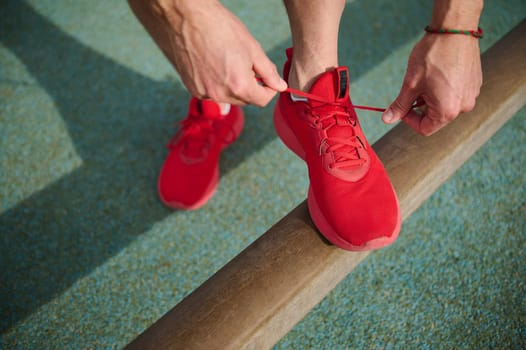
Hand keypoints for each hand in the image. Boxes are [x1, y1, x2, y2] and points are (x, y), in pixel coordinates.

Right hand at [128, 0, 286, 105]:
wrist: (188, 18)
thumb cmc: (222, 28)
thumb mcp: (252, 48)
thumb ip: (268, 72)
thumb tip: (280, 87)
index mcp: (239, 86)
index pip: (262, 100)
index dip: (270, 90)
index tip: (268, 79)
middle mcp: (221, 95)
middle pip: (246, 101)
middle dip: (252, 87)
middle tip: (247, 64)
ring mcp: (205, 93)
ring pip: (229, 98)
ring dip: (234, 86)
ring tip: (229, 61)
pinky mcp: (193, 89)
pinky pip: (213, 92)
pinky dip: (218, 84)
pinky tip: (214, 64)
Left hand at [382, 33, 481, 135]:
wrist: (454, 30)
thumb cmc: (432, 57)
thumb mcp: (410, 84)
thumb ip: (400, 105)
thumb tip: (387, 119)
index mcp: (448, 111)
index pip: (425, 129)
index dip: (409, 120)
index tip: (402, 106)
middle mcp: (463, 107)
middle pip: (436, 118)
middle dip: (421, 107)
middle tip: (414, 89)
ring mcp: (472, 94)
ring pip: (446, 105)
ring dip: (432, 97)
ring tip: (427, 78)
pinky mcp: (475, 83)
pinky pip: (456, 93)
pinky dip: (445, 89)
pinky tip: (439, 73)